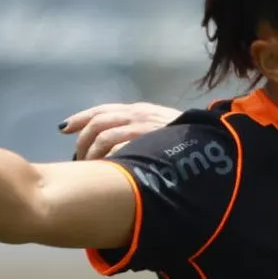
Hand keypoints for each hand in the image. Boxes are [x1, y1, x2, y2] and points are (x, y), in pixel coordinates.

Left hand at [59, 102, 179, 160]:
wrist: (213, 145)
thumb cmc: (185, 144)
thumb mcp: (160, 131)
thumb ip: (138, 133)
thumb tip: (110, 147)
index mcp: (140, 110)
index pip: (103, 110)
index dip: (81, 118)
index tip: (64, 128)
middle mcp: (140, 114)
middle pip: (99, 121)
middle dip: (83, 140)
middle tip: (79, 158)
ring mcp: (145, 126)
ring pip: (104, 134)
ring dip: (92, 152)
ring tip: (90, 168)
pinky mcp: (149, 139)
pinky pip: (118, 145)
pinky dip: (107, 157)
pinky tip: (105, 169)